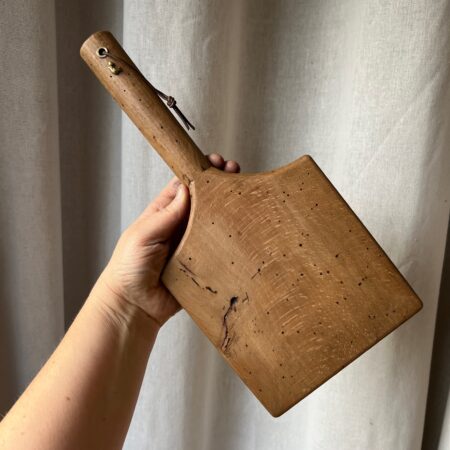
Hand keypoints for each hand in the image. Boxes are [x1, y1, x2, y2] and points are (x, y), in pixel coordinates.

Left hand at [96, 154, 239, 327]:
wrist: (133, 306)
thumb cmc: (128, 268)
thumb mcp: (143, 234)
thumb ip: (166, 214)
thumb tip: (187, 189)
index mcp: (162, 214)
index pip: (184, 186)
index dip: (199, 172)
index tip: (215, 162)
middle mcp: (179, 226)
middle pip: (203, 202)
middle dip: (219, 186)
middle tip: (234, 172)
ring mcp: (192, 245)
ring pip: (214, 223)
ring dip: (228, 210)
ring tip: (243, 193)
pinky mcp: (201, 265)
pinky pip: (219, 250)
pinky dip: (230, 240)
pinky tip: (241, 229)